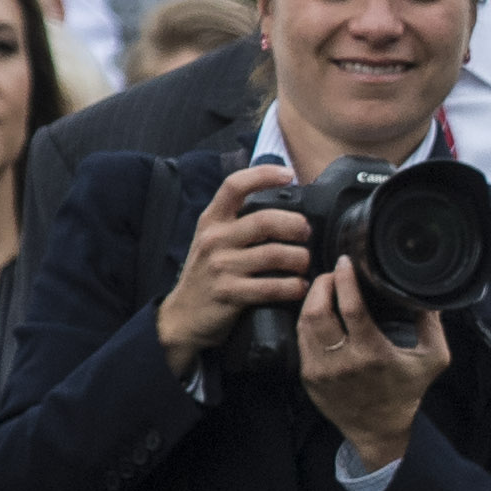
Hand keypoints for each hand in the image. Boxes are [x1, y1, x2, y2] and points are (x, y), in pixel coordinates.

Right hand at [154, 163, 311, 371]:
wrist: (183, 316)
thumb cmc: (208, 273)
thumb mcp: (215, 239)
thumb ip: (239, 220)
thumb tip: (281, 198)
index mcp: (212, 220)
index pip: (234, 186)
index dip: (263, 175)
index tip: (288, 174)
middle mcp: (215, 239)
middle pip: (266, 221)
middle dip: (297, 225)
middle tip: (307, 233)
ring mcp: (221, 266)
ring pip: (276, 254)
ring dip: (301, 259)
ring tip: (304, 263)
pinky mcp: (230, 293)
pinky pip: (273, 286)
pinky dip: (294, 287)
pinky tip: (299, 286)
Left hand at [293, 262, 446, 463]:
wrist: (379, 430)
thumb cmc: (407, 393)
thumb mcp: (433, 360)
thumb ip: (432, 326)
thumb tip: (427, 296)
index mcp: (373, 355)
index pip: (351, 307)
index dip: (345, 280)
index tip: (346, 262)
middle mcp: (342, 362)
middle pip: (318, 311)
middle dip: (322, 284)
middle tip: (332, 273)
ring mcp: (320, 370)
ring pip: (304, 322)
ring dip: (311, 300)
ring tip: (324, 288)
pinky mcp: (308, 376)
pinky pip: (301, 339)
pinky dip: (307, 319)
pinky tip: (318, 311)